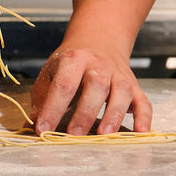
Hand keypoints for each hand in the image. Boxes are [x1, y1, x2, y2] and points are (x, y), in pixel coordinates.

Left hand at [29, 38, 151, 135]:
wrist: (99, 39)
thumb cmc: (70, 62)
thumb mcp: (51, 72)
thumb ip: (42, 98)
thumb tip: (31, 125)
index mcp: (73, 60)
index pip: (63, 85)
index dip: (52, 108)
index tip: (43, 129)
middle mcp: (99, 65)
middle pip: (95, 86)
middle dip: (85, 112)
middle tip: (75, 135)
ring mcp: (119, 75)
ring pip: (121, 93)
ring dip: (114, 115)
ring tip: (104, 136)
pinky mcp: (134, 86)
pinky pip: (143, 101)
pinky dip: (144, 118)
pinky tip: (140, 133)